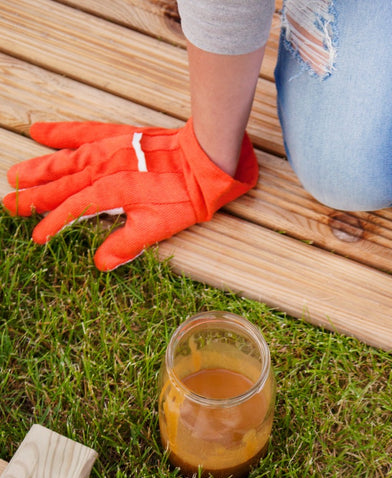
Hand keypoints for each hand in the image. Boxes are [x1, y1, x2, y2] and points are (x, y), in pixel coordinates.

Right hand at [3, 118, 257, 269]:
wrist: (202, 161)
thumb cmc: (182, 197)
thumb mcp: (157, 228)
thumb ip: (127, 244)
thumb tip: (101, 263)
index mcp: (109, 193)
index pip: (71, 211)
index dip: (52, 225)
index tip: (37, 237)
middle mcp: (101, 169)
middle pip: (60, 184)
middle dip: (34, 197)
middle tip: (9, 204)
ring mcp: (106, 150)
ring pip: (64, 160)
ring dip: (38, 168)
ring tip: (15, 175)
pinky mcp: (115, 136)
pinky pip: (81, 132)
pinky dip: (59, 132)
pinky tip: (38, 131)